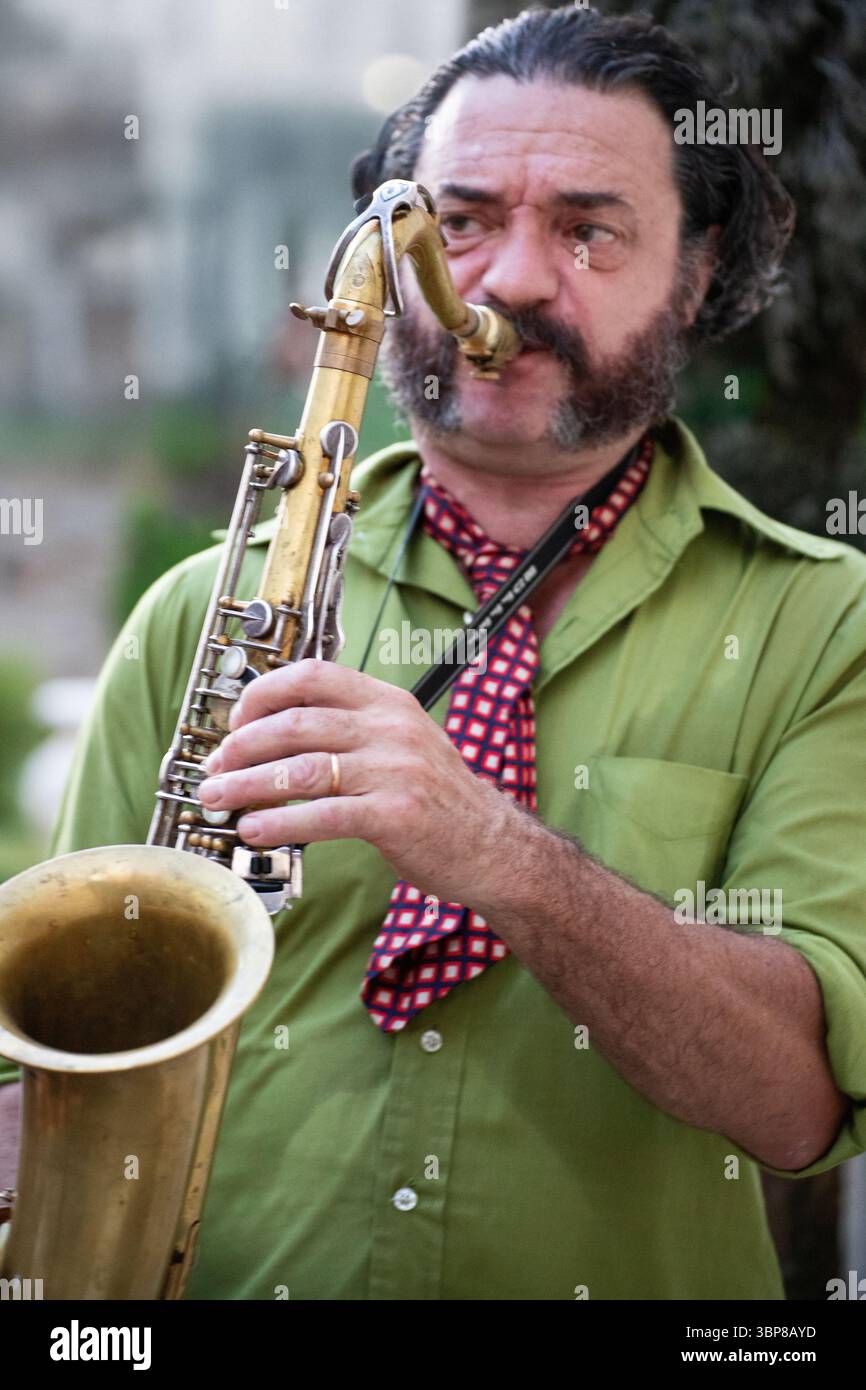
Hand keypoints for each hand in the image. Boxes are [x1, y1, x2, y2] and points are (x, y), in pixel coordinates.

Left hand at [198, 658, 516, 902]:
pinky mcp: (394, 814)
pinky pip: (321, 814)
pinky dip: (279, 823)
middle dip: (242, 746)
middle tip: (215, 769)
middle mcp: (391, 728)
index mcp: (389, 702)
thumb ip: (351, 732)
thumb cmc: (439, 800)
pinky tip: (254, 831)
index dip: (263, 694)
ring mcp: (395, 770)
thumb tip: (275, 738)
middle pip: (296, 723)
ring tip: (219, 800)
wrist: (492, 846)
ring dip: (248, 785)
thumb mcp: (402, 744)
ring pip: (301, 769)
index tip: (236, 721)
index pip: (314, 676)